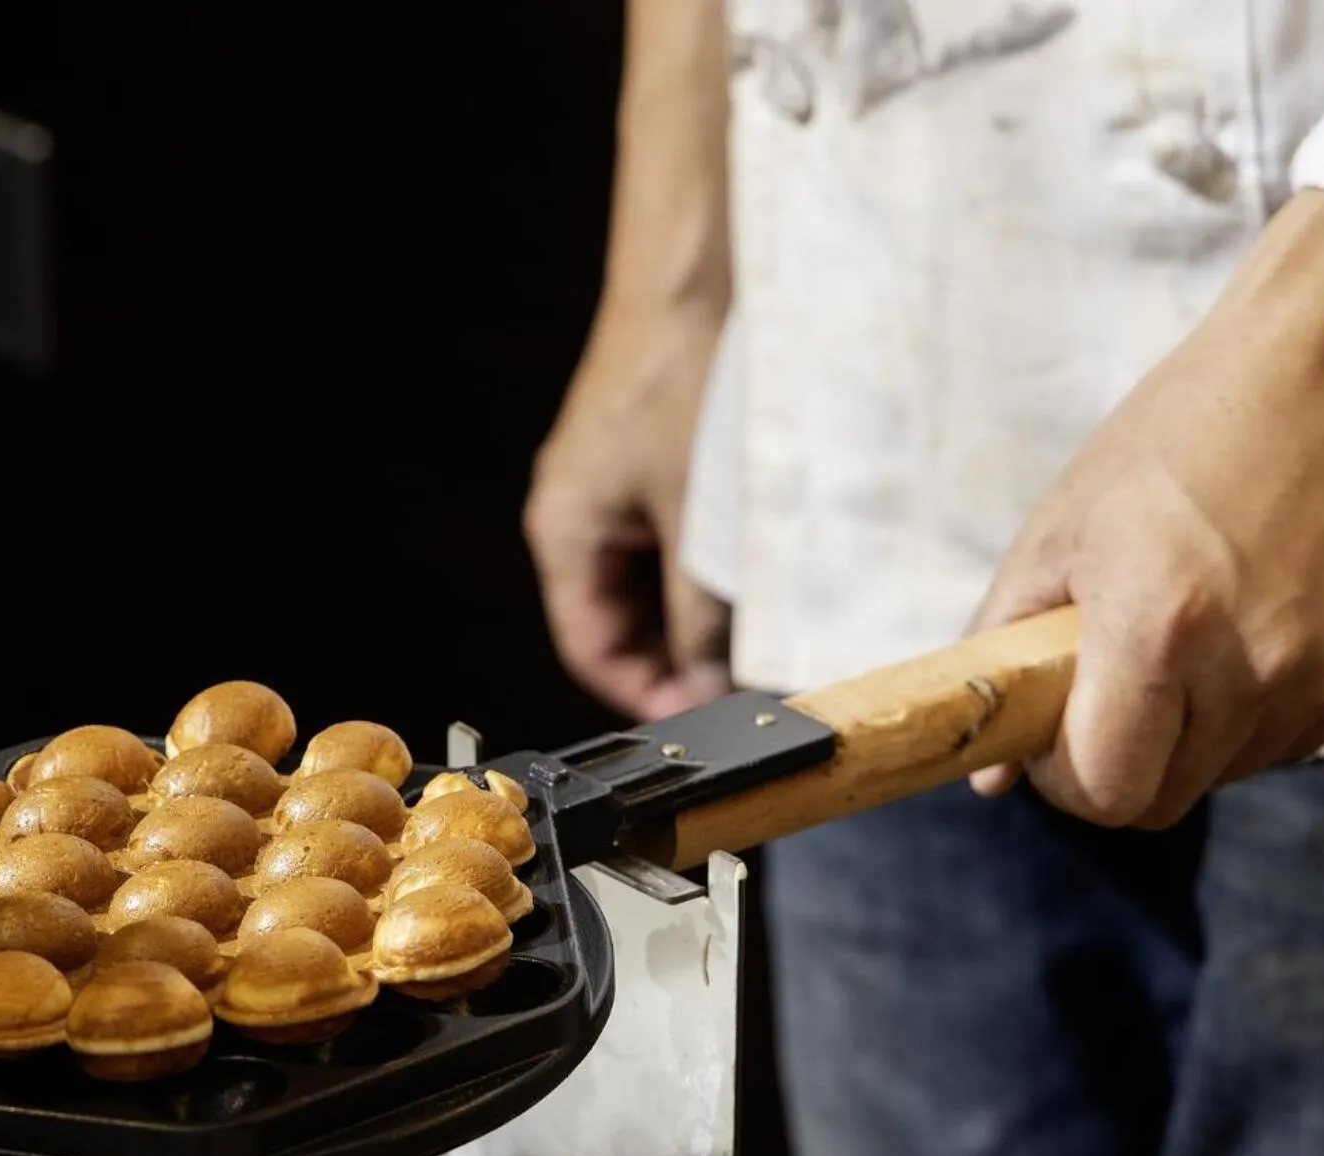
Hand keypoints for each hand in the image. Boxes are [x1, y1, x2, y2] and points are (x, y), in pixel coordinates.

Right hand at [524, 298, 731, 718]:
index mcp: (564, 531)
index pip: (593, 647)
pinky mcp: (652, 458)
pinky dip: (710, 563)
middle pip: (623, 618)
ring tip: (759, 629)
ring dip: (702, 609)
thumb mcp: (699, 521)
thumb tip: (717, 681)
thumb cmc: (681, 378)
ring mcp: (615, 484)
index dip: (646, 692)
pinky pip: (675, 534)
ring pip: (655, 579)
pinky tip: (758, 570)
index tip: (703, 716)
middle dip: (680, 655)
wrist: (698, 273)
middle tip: (744, 680)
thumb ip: (705, 614)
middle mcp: (580, 512)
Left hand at [969, 190, 1323, 827]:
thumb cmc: (1181, 436)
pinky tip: (1247, 622)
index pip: (1104, 793)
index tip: (1054, 734)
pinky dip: (1253, 706)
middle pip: (1163, 800)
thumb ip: (1009, 656)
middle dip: (1120, 761)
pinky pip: (1290, 735)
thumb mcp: (1060, 532)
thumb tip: (991, 774)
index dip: (1064, 780)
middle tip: (1108, 683)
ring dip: (1189, 732)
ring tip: (1186, 630)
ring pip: (1226, 771)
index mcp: (1160, 628)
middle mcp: (1256, 668)